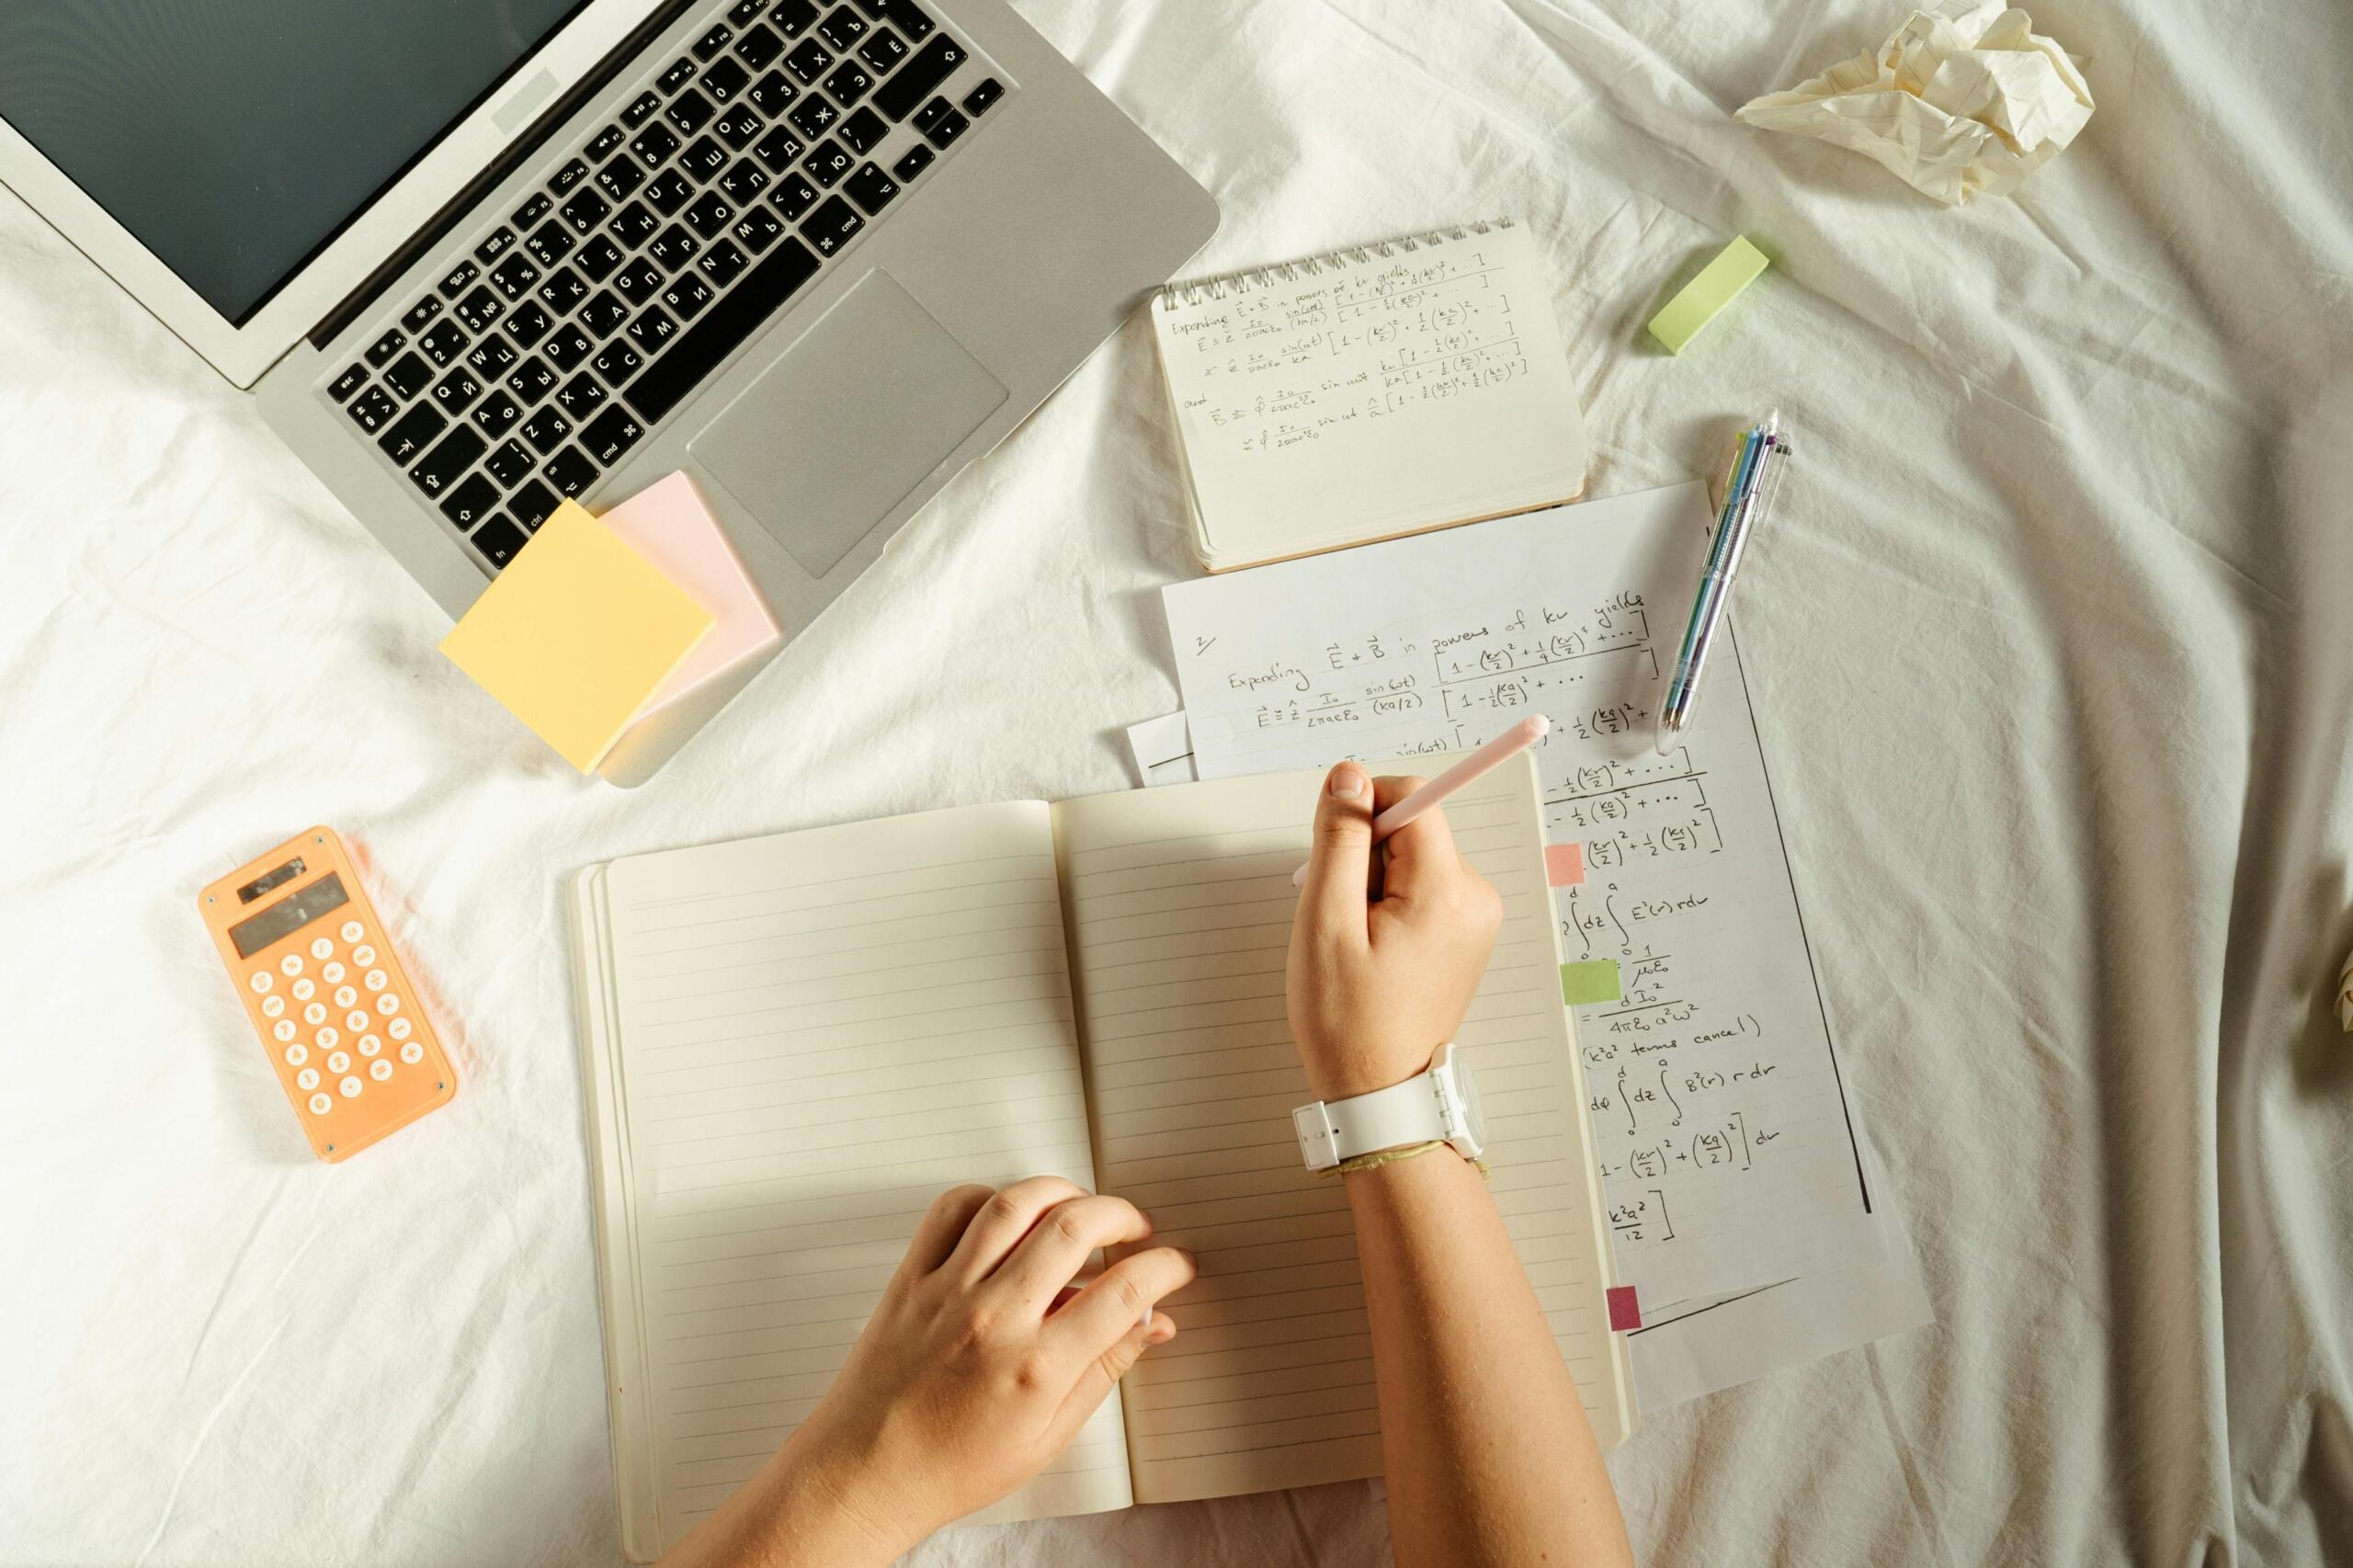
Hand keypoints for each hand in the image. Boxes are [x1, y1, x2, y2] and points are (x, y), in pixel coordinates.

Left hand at [746, 1177, 1194, 1561]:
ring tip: (1080, 1208)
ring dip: (1062, 1192)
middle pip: (1076, 1227)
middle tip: (1133, 1229)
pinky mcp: (912, 1278)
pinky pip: (953, 1209)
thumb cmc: (951, 1467)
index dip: (1163, 1268)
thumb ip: (1104, 1371)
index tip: (1173, 1266)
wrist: (865, 1474)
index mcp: (1037, 1367)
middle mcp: (995, 1318)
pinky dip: (989, 1196)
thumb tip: (1151, 1325)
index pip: (1123, 1292)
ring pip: (1016, 1203)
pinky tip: (1011, 1216)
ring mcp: (949, 1291)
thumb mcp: (1048, 1436)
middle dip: (1121, 1214)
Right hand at [1286, 763, 1502, 1101]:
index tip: (1336, 857)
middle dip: (1366, 857)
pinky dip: (1389, 903)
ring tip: (1358, 940)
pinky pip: (1422, 885)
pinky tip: (1373, 946)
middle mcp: (1475, 897)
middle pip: (1413, 828)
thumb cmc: (1348, 1019)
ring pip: (1413, 857)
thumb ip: (1339, 839)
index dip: (1364, 811)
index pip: (1414, 798)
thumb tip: (1348, 775)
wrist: (1379, 1089)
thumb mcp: (1325, 921)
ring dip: (1374, 883)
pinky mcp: (1466, 930)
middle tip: (1343, 918)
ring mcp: (1475, 916)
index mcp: (1447, 892)